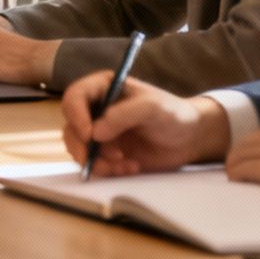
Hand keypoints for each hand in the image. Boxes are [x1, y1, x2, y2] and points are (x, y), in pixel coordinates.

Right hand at [60, 74, 229, 176]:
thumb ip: (124, 114)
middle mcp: (95, 109)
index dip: (76, 115)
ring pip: (78, 149)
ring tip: (125, 165)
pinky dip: (108, 170)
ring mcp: (99, 132)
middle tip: (109, 157)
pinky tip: (131, 167)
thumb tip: (95, 133)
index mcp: (103, 88)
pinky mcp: (105, 153)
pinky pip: (93, 164)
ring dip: (98, 162)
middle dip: (85, 146)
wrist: (189, 139)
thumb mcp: (153, 108)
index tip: (89, 135)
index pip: (74, 97)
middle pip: (71, 126)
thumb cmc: (173, 114)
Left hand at [225, 115, 259, 206]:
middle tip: (236, 169)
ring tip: (235, 178)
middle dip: (240, 155)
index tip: (251, 156)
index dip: (255, 147)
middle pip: (247, 142)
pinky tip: (237, 183)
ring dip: (235, 166)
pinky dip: (237, 176)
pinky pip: (243, 171)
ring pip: (240, 155)